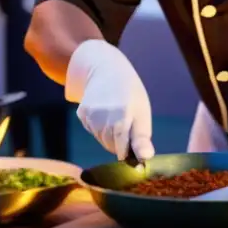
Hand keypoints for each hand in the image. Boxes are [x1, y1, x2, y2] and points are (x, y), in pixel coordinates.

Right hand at [66, 40, 154, 161]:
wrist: (106, 69)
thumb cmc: (130, 94)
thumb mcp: (142, 113)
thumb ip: (141, 139)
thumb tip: (145, 158)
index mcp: (122, 118)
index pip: (121, 150)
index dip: (128, 152)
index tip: (133, 148)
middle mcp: (103, 118)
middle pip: (111, 146)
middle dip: (120, 142)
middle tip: (127, 123)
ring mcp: (90, 116)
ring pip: (101, 139)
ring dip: (109, 135)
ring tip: (116, 116)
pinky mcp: (82, 113)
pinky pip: (91, 130)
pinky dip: (98, 127)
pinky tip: (104, 113)